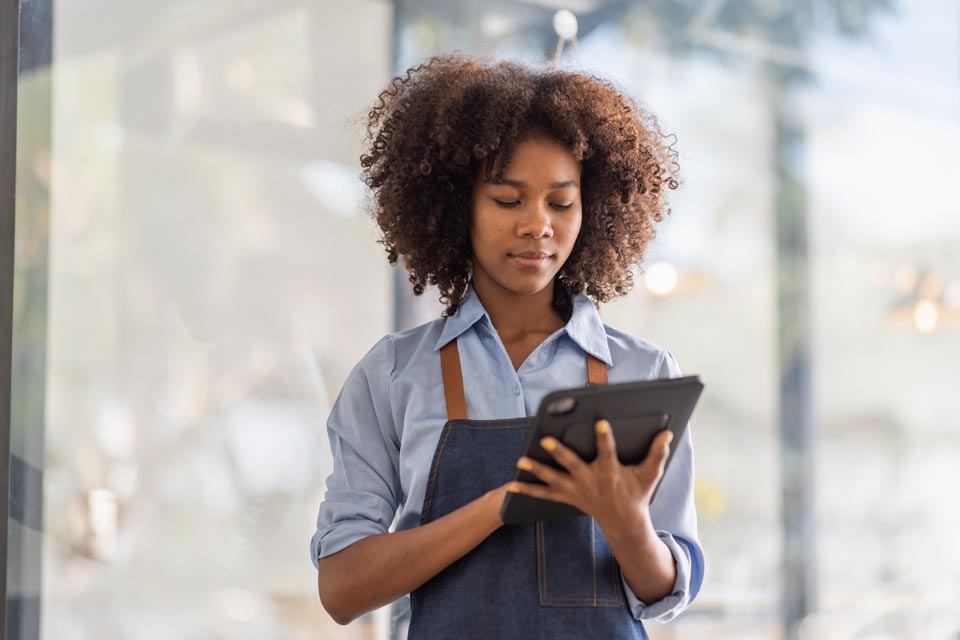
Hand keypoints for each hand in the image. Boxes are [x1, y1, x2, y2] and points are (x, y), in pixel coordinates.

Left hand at [508, 420, 672, 538]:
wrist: (624, 523)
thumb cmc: (637, 493)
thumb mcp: (650, 475)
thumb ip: (657, 453)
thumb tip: (667, 432)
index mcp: (610, 472)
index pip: (607, 451)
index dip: (604, 436)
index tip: (599, 421)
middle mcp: (590, 481)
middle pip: (572, 464)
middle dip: (559, 452)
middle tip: (545, 439)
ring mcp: (576, 490)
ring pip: (553, 479)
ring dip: (536, 470)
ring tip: (520, 460)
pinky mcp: (567, 497)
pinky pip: (544, 494)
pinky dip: (528, 490)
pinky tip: (511, 484)